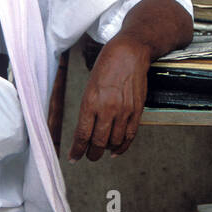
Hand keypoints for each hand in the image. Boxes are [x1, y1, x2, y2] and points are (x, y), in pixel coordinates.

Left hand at [70, 36, 150, 161]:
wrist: (129, 53)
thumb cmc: (106, 66)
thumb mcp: (90, 87)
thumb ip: (88, 109)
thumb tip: (86, 131)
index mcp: (91, 102)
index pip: (82, 135)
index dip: (77, 150)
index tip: (74, 157)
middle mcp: (107, 109)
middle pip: (98, 142)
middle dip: (92, 154)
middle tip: (88, 157)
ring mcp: (124, 111)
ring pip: (114, 142)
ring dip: (106, 150)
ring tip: (102, 151)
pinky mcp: (137, 110)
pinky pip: (130, 135)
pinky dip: (123, 146)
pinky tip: (117, 150)